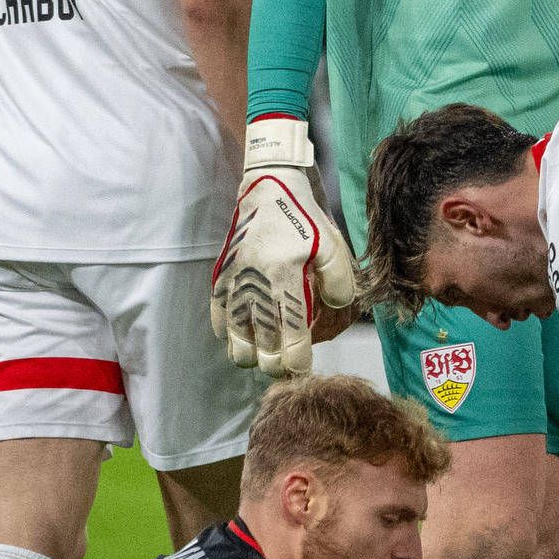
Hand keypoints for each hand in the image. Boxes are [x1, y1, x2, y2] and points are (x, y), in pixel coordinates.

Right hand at [210, 119, 359, 372]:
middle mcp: (255, 284)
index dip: (296, 360)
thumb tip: (338, 309)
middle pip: (260, 343)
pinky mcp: (220, 276)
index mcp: (285, 277)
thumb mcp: (333, 246)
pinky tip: (240, 337)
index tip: (302, 371)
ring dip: (248, 353)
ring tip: (263, 358)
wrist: (268, 188)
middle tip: (284, 369)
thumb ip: (340, 282)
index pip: (290, 334)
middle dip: (273, 364)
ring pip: (234, 337)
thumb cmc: (306, 219)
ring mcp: (233, 282)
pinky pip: (218, 316)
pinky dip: (226, 333)